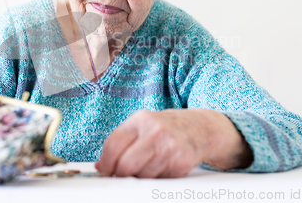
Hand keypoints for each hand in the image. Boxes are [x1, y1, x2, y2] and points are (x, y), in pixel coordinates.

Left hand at [94, 108, 252, 177]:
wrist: (200, 127)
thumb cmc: (166, 128)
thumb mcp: (143, 125)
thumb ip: (121, 142)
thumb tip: (101, 165)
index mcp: (140, 119)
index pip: (113, 145)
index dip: (106, 163)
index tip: (105, 170)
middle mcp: (155, 131)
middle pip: (126, 165)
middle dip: (121, 174)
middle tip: (122, 175)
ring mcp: (170, 146)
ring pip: (142, 176)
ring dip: (140, 178)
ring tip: (147, 167)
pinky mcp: (182, 162)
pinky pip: (160, 180)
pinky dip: (157, 179)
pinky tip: (162, 167)